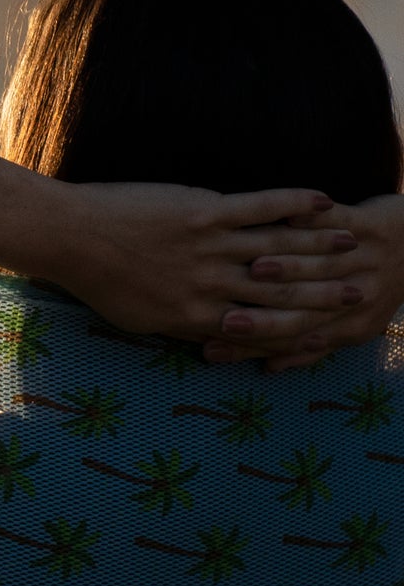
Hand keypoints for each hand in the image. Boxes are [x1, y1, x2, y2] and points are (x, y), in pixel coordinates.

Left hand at [41, 181, 362, 343]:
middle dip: (323, 292)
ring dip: (321, 246)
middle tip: (358, 287)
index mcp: (192, 317)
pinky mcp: (203, 213)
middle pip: (279, 293)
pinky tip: (321, 199)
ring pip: (279, 251)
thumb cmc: (95, 279)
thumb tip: (202, 336)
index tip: (325, 322)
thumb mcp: (135, 319)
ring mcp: (208, 249)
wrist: (70, 237)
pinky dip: (293, 204)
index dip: (296, 324)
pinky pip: (259, 209)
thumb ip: (175, 325)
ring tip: (354, 240)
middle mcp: (208, 288)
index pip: (256, 325)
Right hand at [200, 192, 403, 371]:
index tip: (210, 349)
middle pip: (302, 309)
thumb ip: (308, 349)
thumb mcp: (351, 325)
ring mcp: (366, 261)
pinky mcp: (372, 227)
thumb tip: (268, 368)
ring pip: (319, 266)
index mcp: (349, 327)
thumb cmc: (374, 289)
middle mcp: (359, 298)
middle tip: (220, 315)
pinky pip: (338, 222)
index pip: (290, 341)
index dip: (250, 347)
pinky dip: (311, 220)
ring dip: (286, 267)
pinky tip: (282, 217)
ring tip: (251, 268)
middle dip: (263, 313)